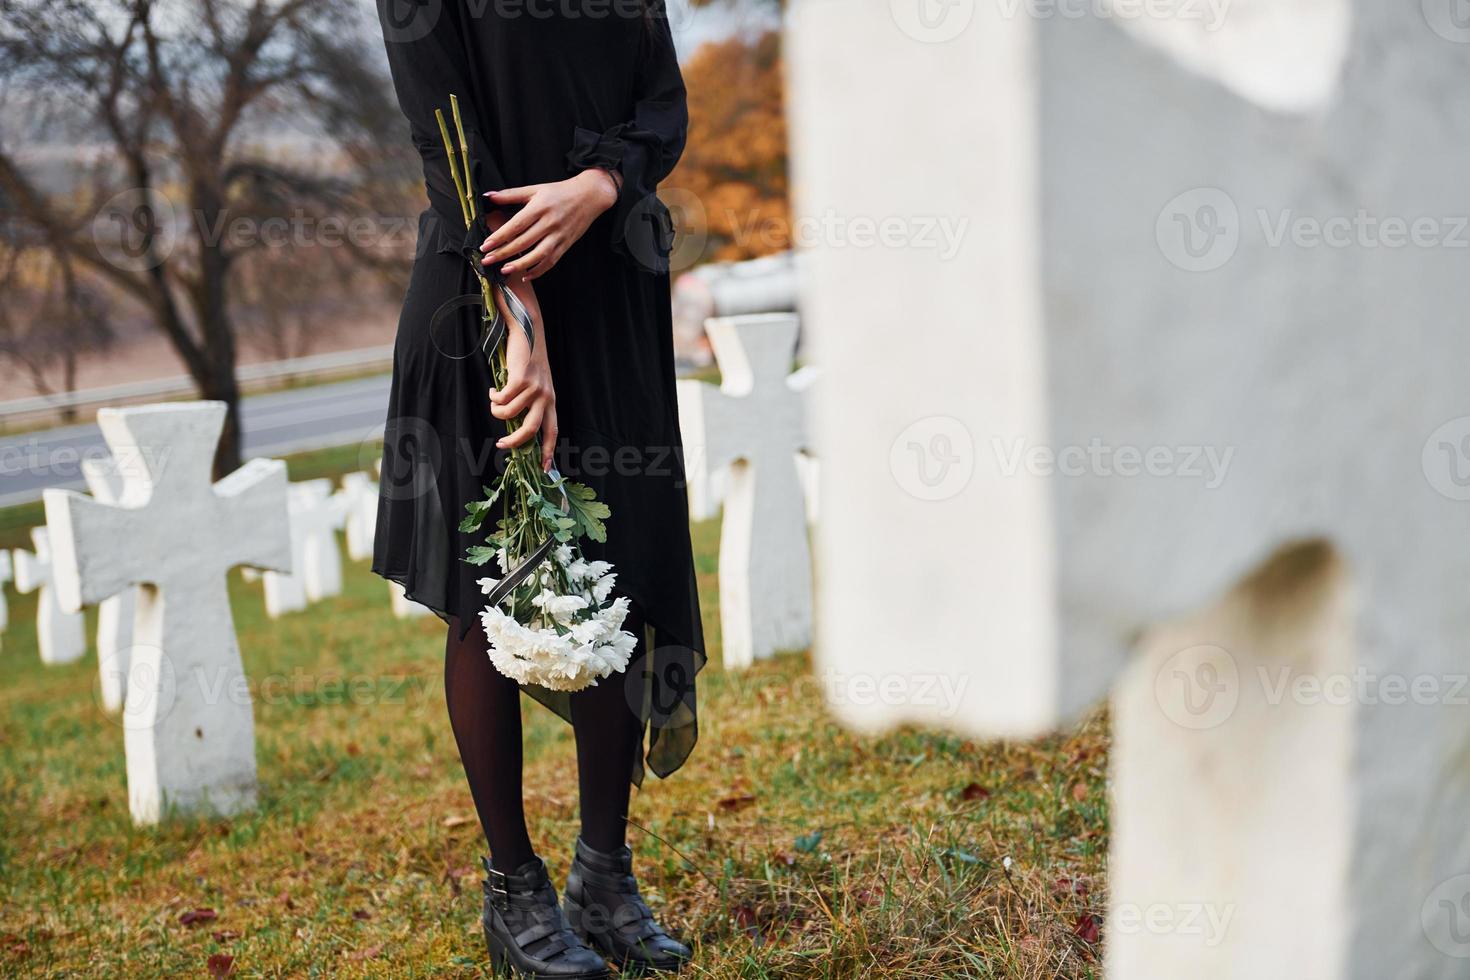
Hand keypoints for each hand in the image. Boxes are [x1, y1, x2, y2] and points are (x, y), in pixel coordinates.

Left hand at [480, 169, 618, 280]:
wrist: (589, 196)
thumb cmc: (560, 191)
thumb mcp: (535, 189)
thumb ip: (510, 194)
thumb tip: (488, 196)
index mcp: (539, 207)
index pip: (515, 225)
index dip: (499, 237)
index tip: (485, 245)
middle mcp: (549, 222)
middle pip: (523, 242)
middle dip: (503, 253)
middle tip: (487, 260)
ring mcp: (559, 235)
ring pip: (538, 255)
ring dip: (520, 265)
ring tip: (504, 270)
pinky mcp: (566, 244)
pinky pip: (551, 261)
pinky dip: (538, 270)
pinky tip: (526, 275)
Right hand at [489, 278, 557, 471]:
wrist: (530, 333)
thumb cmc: (529, 362)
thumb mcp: (534, 386)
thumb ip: (529, 405)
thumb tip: (513, 427)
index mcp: (551, 401)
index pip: (552, 431)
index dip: (547, 451)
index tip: (543, 468)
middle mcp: (546, 397)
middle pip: (531, 430)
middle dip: (515, 442)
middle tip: (501, 445)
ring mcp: (535, 388)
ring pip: (510, 414)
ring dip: (497, 411)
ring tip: (494, 402)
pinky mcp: (522, 379)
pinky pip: (502, 399)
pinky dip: (494, 397)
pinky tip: (494, 390)